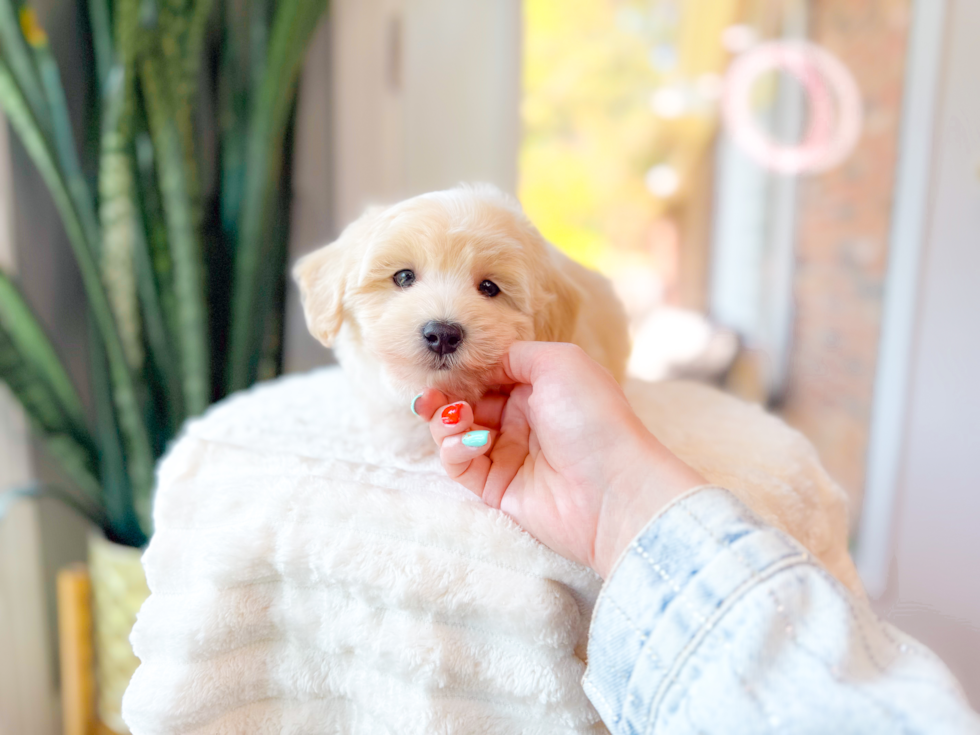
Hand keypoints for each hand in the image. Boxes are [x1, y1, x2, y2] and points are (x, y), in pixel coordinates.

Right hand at [413, 342, 704, 577]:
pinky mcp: (497, 489)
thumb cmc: (593, 418)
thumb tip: (481, 361)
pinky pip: (460, 465)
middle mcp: (523, 419)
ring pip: (456, 433)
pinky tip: (473, 441)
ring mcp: (508, 454)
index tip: (445, 362)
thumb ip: (515, 353)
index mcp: (539, 388)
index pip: (488, 373)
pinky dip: (455, 449)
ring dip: (445, 420)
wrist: (613, 490)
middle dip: (445, 394)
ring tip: (455, 416)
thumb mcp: (560, 362)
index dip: (465, 368)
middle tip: (430, 392)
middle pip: (467, 401)